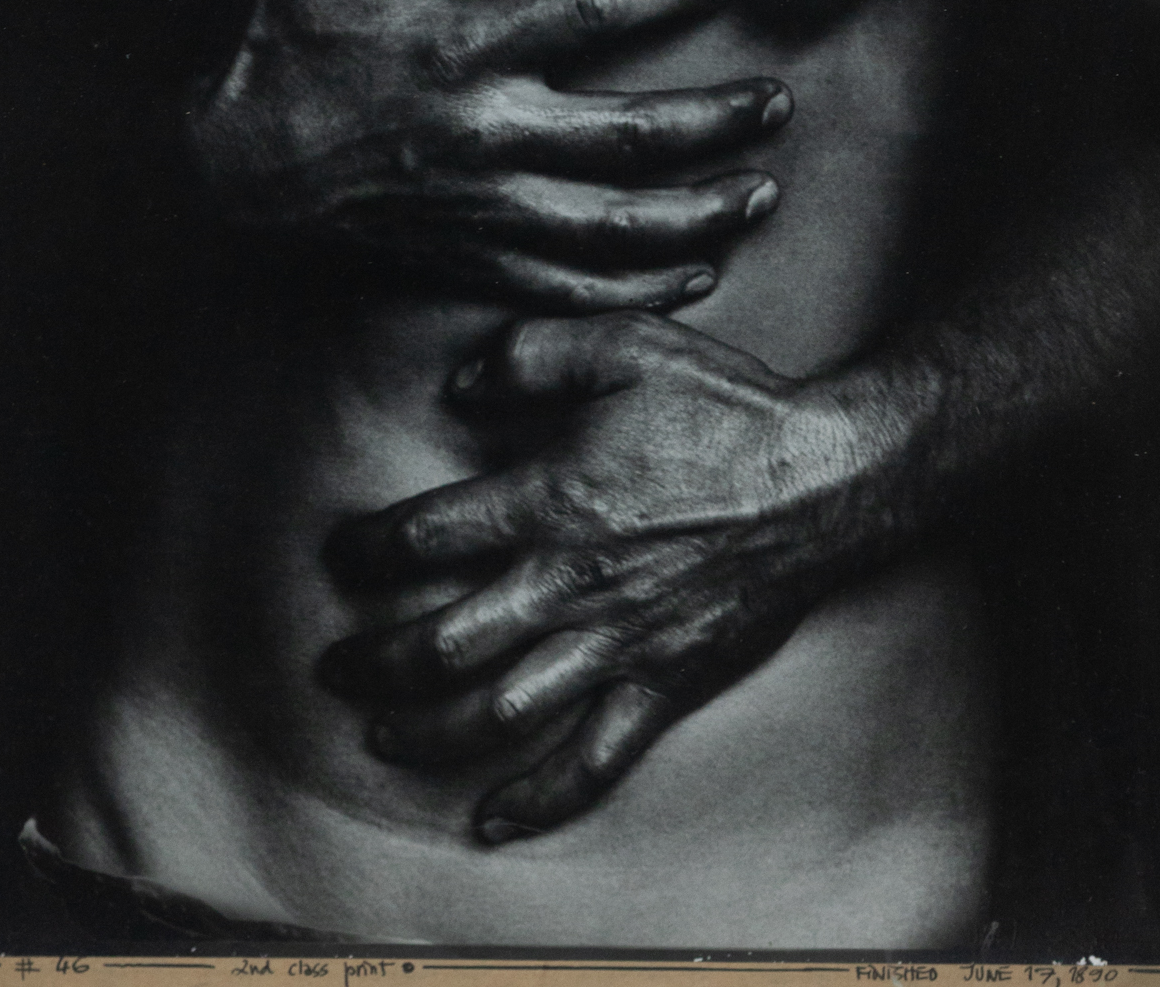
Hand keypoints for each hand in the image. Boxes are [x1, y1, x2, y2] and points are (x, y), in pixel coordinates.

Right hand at [185, 0, 791, 312]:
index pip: (587, 14)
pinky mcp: (464, 258)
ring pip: (617, 223)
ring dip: (701, 212)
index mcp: (458, 47)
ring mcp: (479, 207)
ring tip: (762, 194)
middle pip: (632, 134)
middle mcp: (485, 132)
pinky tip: (695, 279)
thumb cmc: (261, 46)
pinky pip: (567, 284)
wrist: (212, 168)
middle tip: (777, 103)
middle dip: (717, 121)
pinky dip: (638, 289)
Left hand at [322, 310, 910, 840]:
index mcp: (551, 500)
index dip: (369, 549)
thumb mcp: (622, 343)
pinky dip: (539, 797)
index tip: (342, 555)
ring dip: (428, 732)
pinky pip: (593, 758)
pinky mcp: (664, 683)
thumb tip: (458, 389)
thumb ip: (529, 356)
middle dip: (375, 660)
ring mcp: (617, 643)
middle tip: (335, 668)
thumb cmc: (723, 406)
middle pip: (442, 642)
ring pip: (498, 711)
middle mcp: (570, 584)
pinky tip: (493, 817)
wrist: (825, 476)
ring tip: (383, 735)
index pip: (427, 536)